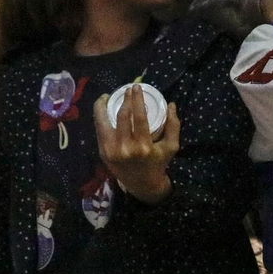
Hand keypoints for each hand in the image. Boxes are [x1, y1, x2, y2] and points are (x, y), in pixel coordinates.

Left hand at [95, 86, 179, 204]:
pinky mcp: (102, 153)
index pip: (139, 117)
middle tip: (127, 90)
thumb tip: (171, 104)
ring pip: (103, 122)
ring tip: (107, 96)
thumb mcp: (171, 146)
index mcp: (143, 146)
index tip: (136, 87)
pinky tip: (102, 109)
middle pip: (122, 116)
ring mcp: (111, 151)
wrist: (142, 185)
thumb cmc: (158, 164)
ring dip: (103, 106)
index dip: (137, 99)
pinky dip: (99, 117)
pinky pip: (99, 130)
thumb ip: (173, 125)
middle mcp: (125, 149)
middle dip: (124, 99)